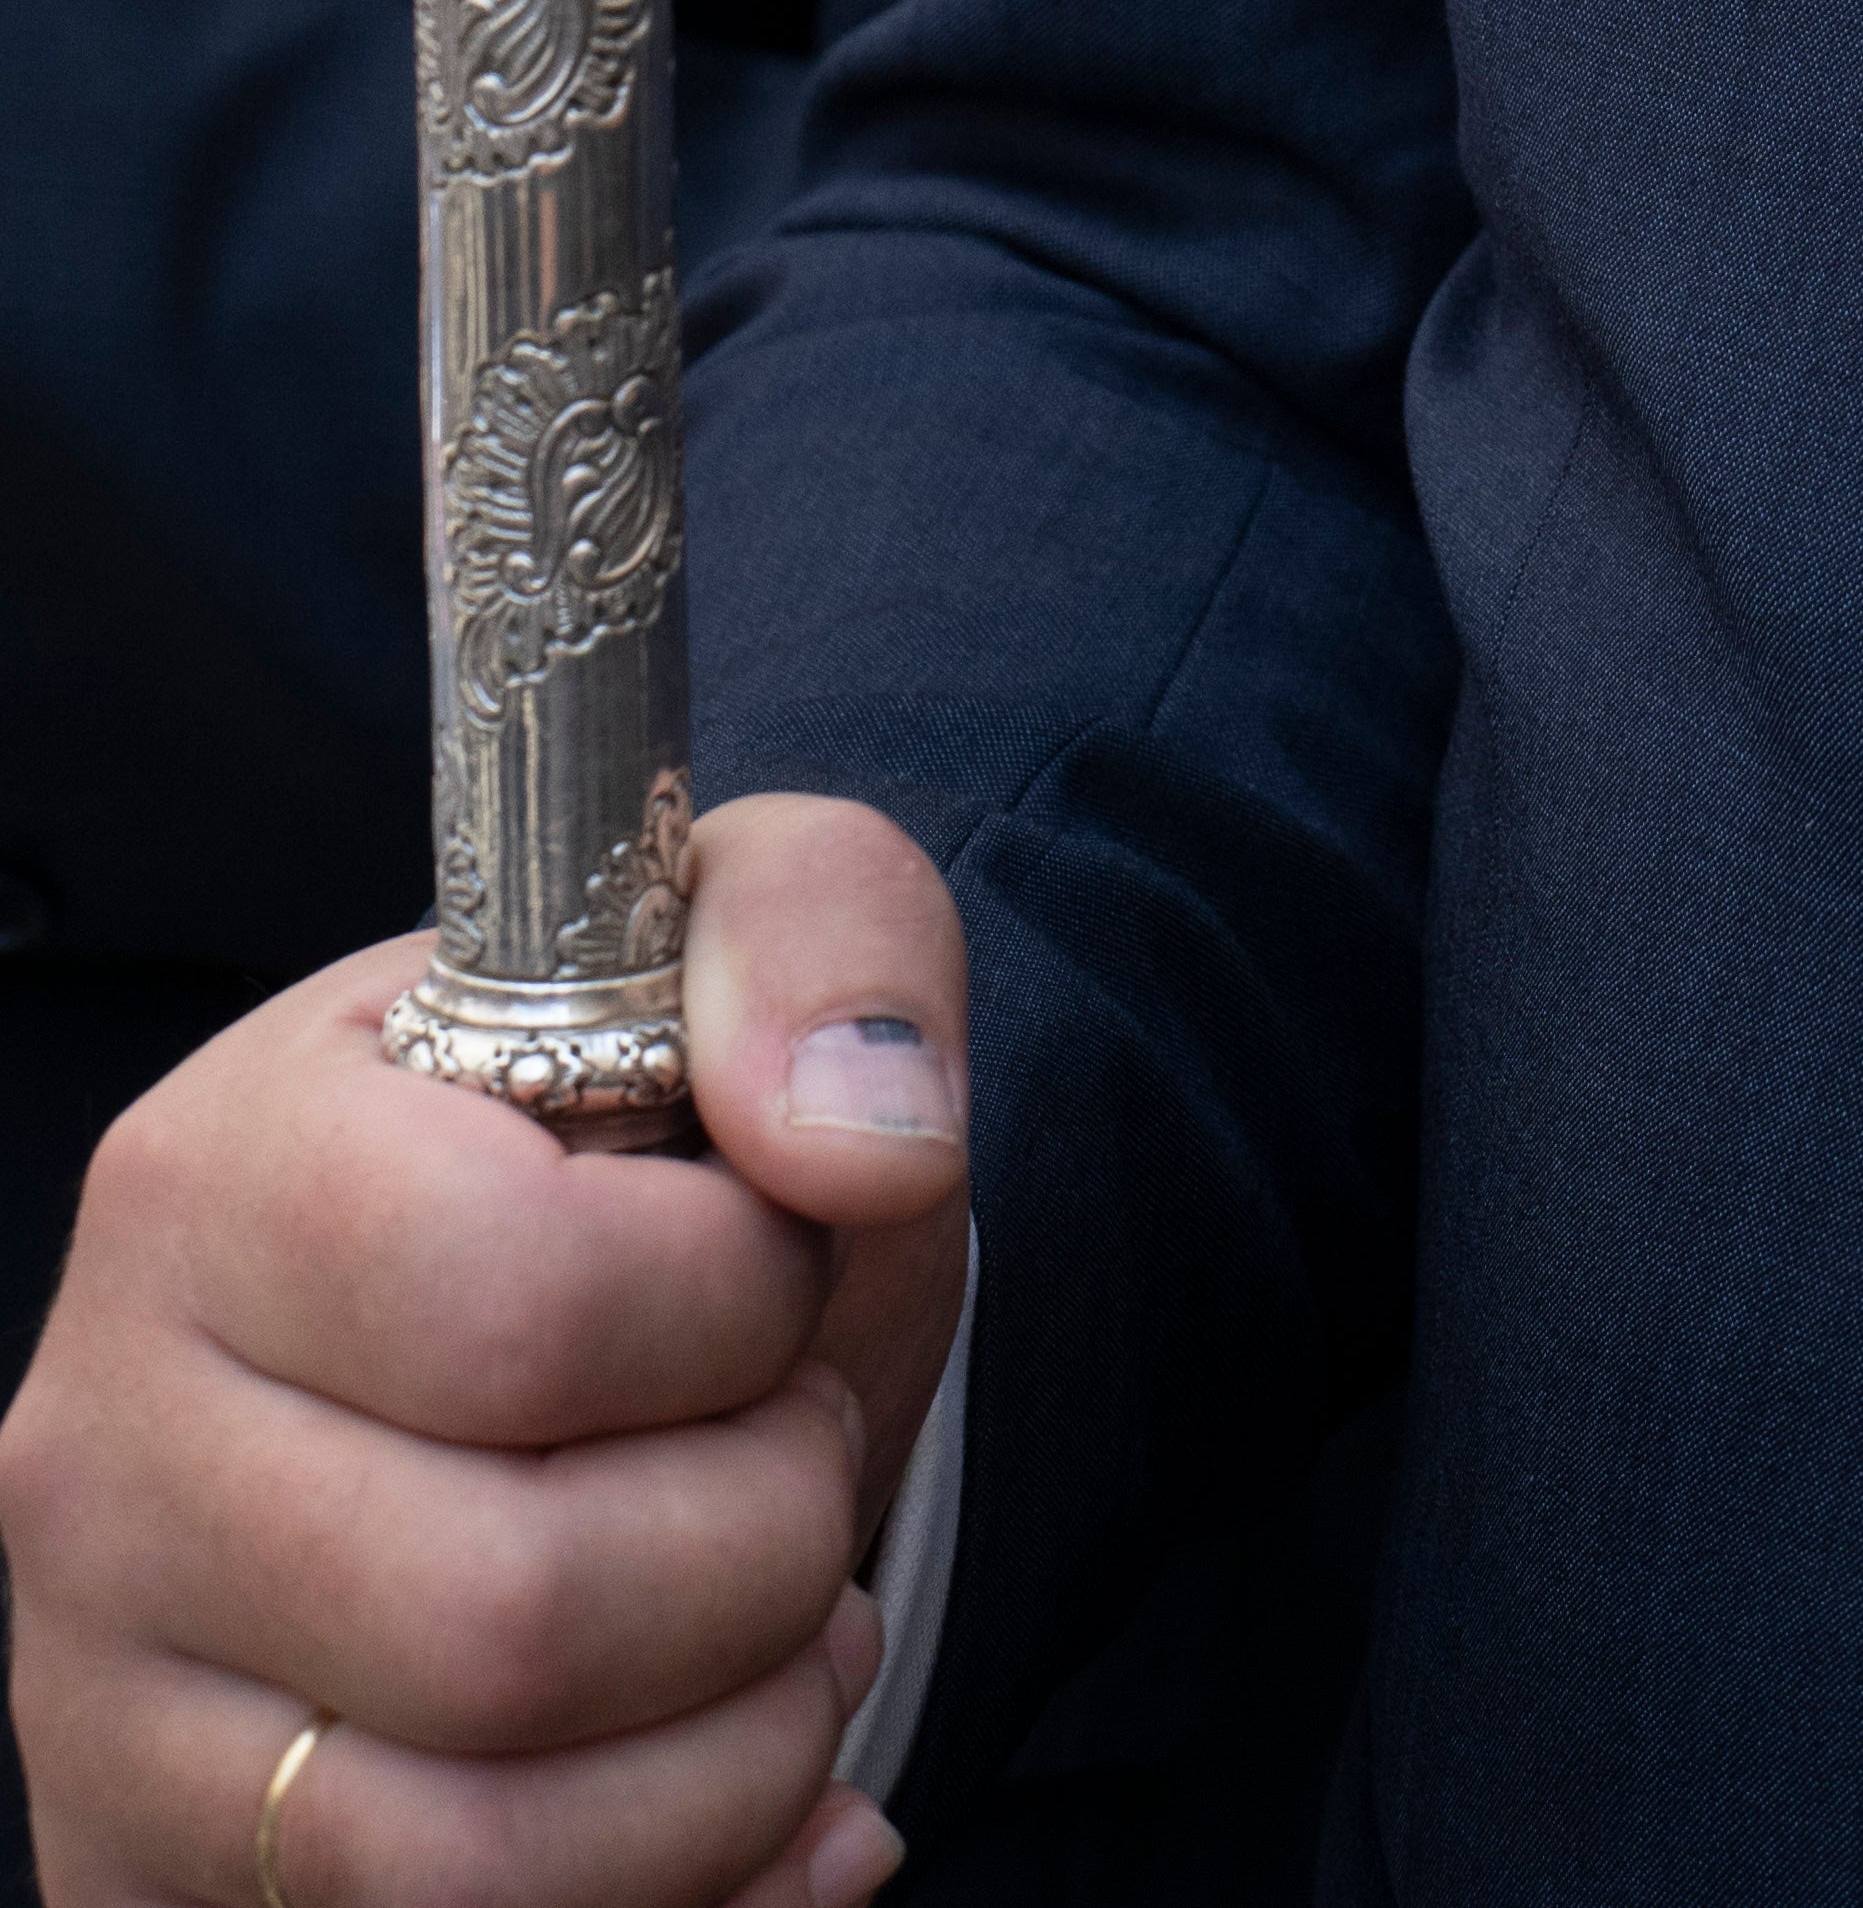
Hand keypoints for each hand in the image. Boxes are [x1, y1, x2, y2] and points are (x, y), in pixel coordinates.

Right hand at [0, 804, 973, 1907]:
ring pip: (482, 1861)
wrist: (500, 1363)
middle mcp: (104, 1461)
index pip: (525, 1305)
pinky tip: (767, 1813)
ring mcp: (102, 1717)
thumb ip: (829, 945)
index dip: (742, 1307)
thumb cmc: (622, 1164)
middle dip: (767, 1550)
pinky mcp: (155, 1896)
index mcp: (213, 1182)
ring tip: (785, 1636)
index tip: (772, 1278)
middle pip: (518, 1617)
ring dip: (740, 1759)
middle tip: (795, 1469)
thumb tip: (865, 1146)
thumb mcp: (733, 950)